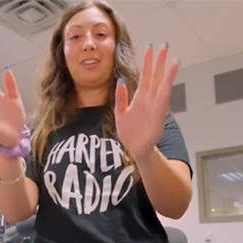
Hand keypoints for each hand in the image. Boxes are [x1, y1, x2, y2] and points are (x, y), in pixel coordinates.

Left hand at [115, 43, 178, 164]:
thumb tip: (120, 81)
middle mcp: (149, 99)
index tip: (149, 47)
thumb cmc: (129, 132)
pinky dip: (167, 86)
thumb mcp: (120, 113)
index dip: (147, 62)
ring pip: (162, 84)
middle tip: (165, 44)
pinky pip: (163, 97)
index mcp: (139, 98)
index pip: (145, 76)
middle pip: (155, 76)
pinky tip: (169, 77)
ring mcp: (155, 105)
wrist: (136, 148)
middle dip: (159, 61)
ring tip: (173, 57)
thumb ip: (121, 97)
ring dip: (167, 71)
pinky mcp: (158, 113)